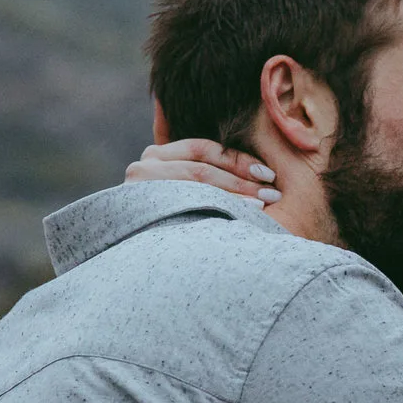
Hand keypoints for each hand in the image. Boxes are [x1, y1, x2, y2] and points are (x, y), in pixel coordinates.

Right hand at [125, 139, 279, 203]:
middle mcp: (146, 165)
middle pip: (203, 168)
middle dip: (242, 180)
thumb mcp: (174, 184)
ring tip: (262, 204)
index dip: (239, 160)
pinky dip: (218, 210)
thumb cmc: (162, 214)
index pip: (204, 149)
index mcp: (157, 154)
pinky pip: (188, 206)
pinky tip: (240, 218)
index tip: (268, 174)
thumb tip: (237, 154)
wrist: (129, 253)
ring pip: (197, 185)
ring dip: (235, 195)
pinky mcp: (141, 207)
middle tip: (272, 191)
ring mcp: (139, 186)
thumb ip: (193, 167)